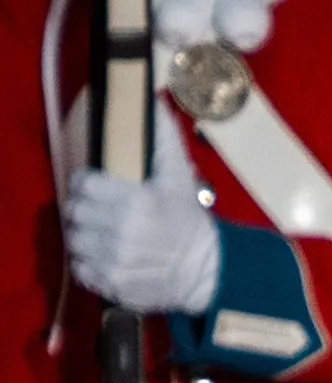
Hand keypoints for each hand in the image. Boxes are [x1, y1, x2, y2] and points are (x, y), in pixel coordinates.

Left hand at [63, 117, 219, 314]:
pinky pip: (79, 267)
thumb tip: (153, 100)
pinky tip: (106, 256)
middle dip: (84, 210)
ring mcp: (113, 259)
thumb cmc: (189, 219)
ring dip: (84, 235)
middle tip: (100, 212)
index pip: (83, 185)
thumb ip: (163, 139)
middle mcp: (120, 230)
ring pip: (73, 239)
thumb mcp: (179, 177)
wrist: (206, 270)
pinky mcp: (110, 282)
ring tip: (102, 234)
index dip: (88, 184)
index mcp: (135, 200)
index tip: (98, 188)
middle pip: (74, 212)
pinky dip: (88, 262)